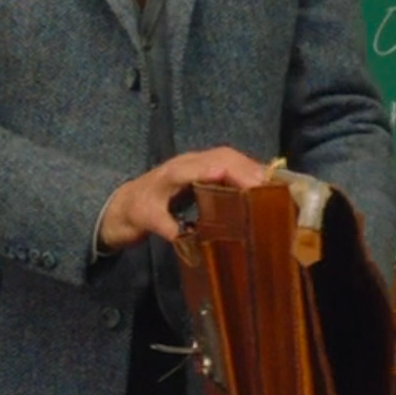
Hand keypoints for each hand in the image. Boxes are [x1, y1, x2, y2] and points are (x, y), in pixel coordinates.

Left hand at [97, 146, 270, 251]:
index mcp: (172, 174)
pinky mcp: (202, 169)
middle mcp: (187, 163)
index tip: (249, 182)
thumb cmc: (134, 212)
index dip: (228, 171)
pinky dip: (246, 170)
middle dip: (248, 168)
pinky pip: (227, 163)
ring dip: (250, 167)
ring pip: (228, 157)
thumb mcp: (146, 222)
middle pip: (222, 156)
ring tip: (273, 186)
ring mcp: (195, 164)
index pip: (203, 167)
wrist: (122, 204)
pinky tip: (261, 184)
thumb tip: (188, 239)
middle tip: (271, 187)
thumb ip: (166, 228)